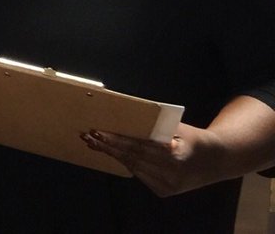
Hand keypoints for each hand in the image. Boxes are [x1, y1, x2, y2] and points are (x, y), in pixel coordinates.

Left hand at [82, 123, 224, 195]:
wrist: (216, 161)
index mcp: (175, 156)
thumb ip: (154, 126)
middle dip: (108, 147)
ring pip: (133, 168)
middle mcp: (171, 174)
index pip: (138, 147)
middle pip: (132, 158)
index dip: (117, 140)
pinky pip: (140, 175)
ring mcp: (167, 186)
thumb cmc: (193, 138)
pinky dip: (126, 163)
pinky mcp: (164, 191)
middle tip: (88, 136)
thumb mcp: (177, 128)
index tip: (98, 132)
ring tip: (94, 144)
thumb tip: (124, 114)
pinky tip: (112, 153)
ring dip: (112, 156)